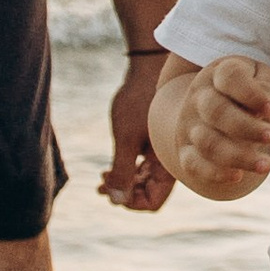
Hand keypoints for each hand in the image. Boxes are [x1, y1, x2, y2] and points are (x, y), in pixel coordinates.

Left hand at [98, 52, 177, 213]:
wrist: (148, 67)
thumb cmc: (140, 99)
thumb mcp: (126, 137)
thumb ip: (122, 170)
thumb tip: (116, 200)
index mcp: (168, 163)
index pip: (153, 203)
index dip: (131, 203)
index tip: (111, 190)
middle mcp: (168, 162)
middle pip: (148, 195)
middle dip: (123, 194)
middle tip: (101, 185)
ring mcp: (160, 153)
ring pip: (143, 182)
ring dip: (123, 183)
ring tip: (102, 177)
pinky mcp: (152, 144)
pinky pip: (141, 168)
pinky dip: (125, 170)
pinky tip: (108, 167)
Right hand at [168, 55, 269, 201]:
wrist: (215, 111)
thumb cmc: (251, 94)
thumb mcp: (265, 81)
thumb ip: (268, 88)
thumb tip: (263, 111)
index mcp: (220, 73)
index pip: (229, 77)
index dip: (251, 93)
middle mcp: (200, 97)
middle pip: (215, 111)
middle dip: (246, 127)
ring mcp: (189, 124)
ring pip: (207, 142)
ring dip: (237, 156)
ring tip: (265, 164)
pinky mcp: (185, 151)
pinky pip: (193, 164)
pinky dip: (215, 173)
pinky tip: (238, 176)